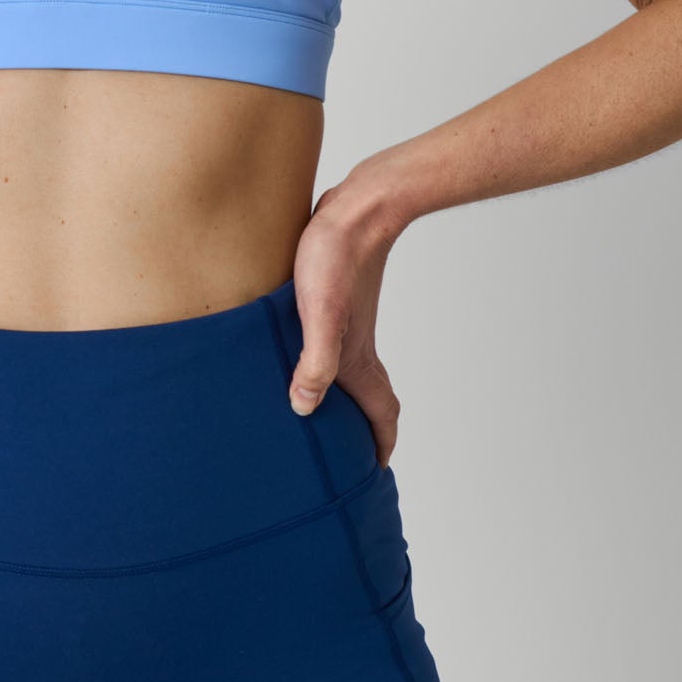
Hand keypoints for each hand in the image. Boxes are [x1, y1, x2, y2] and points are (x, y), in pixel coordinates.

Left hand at [285, 171, 407, 467]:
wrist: (358, 208)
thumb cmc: (338, 259)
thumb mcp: (320, 313)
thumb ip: (316, 362)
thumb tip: (303, 408)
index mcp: (358, 358)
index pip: (381, 414)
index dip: (380, 446)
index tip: (373, 472)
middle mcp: (358, 345)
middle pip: (371, 398)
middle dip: (364, 429)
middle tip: (346, 454)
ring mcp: (349, 322)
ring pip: (354, 370)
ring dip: (346, 395)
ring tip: (321, 412)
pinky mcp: (335, 298)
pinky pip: (337, 343)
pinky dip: (328, 360)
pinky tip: (299, 352)